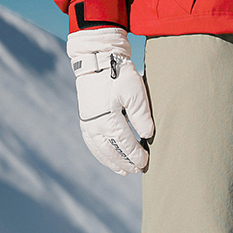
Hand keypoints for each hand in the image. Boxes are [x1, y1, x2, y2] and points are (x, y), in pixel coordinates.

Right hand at [66, 28, 153, 174]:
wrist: (97, 60)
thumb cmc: (119, 75)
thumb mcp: (135, 91)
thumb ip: (141, 115)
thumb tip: (147, 135)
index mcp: (108, 118)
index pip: (125, 144)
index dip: (136, 155)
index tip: (146, 162)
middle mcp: (95, 125)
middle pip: (112, 151)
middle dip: (126, 162)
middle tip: (138, 170)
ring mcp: (88, 124)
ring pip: (101, 150)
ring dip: (113, 162)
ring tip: (125, 171)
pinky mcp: (85, 120)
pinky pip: (92, 144)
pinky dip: (101, 155)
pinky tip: (110, 160)